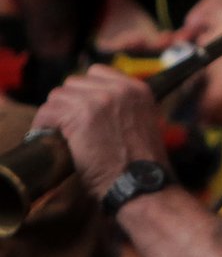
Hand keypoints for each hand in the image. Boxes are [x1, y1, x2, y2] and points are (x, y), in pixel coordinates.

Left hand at [28, 67, 165, 199]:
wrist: (141, 184)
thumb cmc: (141, 165)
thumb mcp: (143, 123)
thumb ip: (123, 106)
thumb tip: (93, 101)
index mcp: (138, 89)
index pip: (96, 72)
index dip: (84, 92)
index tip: (81, 109)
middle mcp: (119, 89)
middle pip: (73, 83)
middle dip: (69, 104)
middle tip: (68, 126)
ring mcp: (99, 101)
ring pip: (57, 96)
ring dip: (56, 115)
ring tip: (60, 134)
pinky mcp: (80, 116)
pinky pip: (47, 112)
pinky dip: (43, 126)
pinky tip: (50, 139)